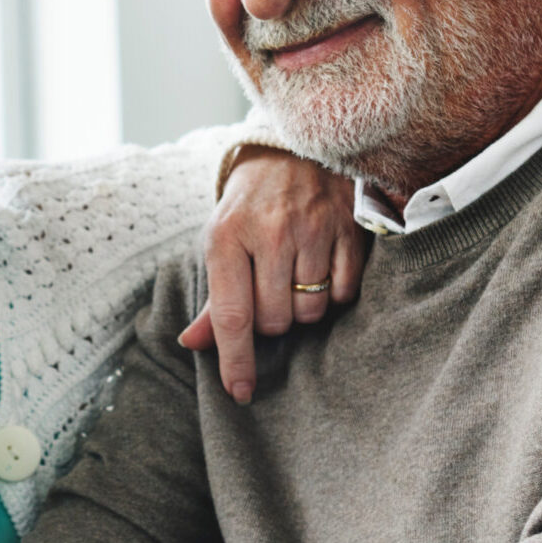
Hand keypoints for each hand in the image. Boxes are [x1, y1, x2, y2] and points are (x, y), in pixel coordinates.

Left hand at [181, 145, 365, 403]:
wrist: (292, 150)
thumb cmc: (249, 208)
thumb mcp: (221, 242)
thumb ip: (214, 299)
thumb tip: (191, 343)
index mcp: (226, 237)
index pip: (232, 315)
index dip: (236, 359)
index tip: (239, 392)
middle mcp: (270, 232)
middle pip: (275, 320)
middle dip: (271, 321)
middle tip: (268, 292)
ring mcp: (314, 228)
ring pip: (311, 311)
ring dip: (302, 308)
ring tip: (294, 277)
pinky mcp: (349, 227)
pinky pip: (344, 293)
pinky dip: (334, 294)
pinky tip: (322, 269)